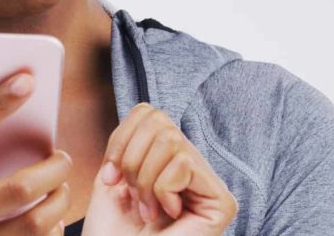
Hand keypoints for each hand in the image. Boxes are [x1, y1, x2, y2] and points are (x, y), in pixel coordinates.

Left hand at [82, 103, 237, 234]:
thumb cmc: (113, 235)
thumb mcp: (111, 178)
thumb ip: (128, 141)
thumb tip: (145, 111)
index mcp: (167, 159)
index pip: (148, 112)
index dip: (121, 138)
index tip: (112, 177)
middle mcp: (193, 167)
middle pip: (160, 120)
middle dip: (132, 160)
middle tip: (134, 197)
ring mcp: (210, 185)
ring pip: (171, 139)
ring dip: (146, 180)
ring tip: (148, 210)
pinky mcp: (222, 202)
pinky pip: (183, 164)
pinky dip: (162, 190)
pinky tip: (167, 214)